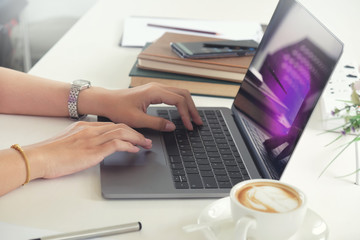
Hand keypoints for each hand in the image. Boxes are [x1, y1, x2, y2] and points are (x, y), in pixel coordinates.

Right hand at [26, 121, 151, 178]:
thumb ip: (82, 141)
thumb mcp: (69, 142)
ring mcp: (93, 139)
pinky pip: (117, 144)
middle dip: (136, 133)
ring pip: (122, 133)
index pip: (111, 125)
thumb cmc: (50, 153)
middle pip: (120, 126)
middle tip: (146, 139)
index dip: (126, 129)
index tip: (134, 135)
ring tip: (146, 144)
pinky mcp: (93, 150)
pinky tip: (135, 150)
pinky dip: (128, 146)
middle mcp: (91, 130)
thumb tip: (91, 147)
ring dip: (137, 138)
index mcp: (85, 127)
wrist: (39, 157)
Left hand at [89, 83, 202, 130]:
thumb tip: (172, 127)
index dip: (186, 114)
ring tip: (193, 118)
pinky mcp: (154, 91)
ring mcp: (156, 88)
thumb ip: (156, 123)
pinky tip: (182, 112)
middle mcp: (157, 87)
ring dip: (188, 105)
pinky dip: (181, 103)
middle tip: (197, 122)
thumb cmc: (118, 108)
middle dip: (192, 108)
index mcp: (154, 92)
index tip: (189, 126)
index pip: (179, 100)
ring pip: (179, 93)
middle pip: (183, 94)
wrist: (107, 101)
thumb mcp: (137, 120)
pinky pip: (173, 94)